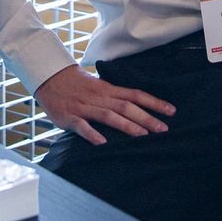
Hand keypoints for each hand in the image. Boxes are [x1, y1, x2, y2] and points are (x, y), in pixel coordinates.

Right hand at [34, 66, 173, 145]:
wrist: (49, 77)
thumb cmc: (77, 85)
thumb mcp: (99, 86)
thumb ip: (115, 96)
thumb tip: (137, 106)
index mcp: (108, 89)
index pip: (136, 94)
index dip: (154, 103)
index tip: (171, 111)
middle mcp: (100, 97)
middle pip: (126, 106)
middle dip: (146, 118)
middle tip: (163, 129)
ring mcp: (85, 107)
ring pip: (109, 115)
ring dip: (127, 126)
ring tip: (142, 136)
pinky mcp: (69, 116)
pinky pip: (82, 126)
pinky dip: (93, 134)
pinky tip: (103, 143)